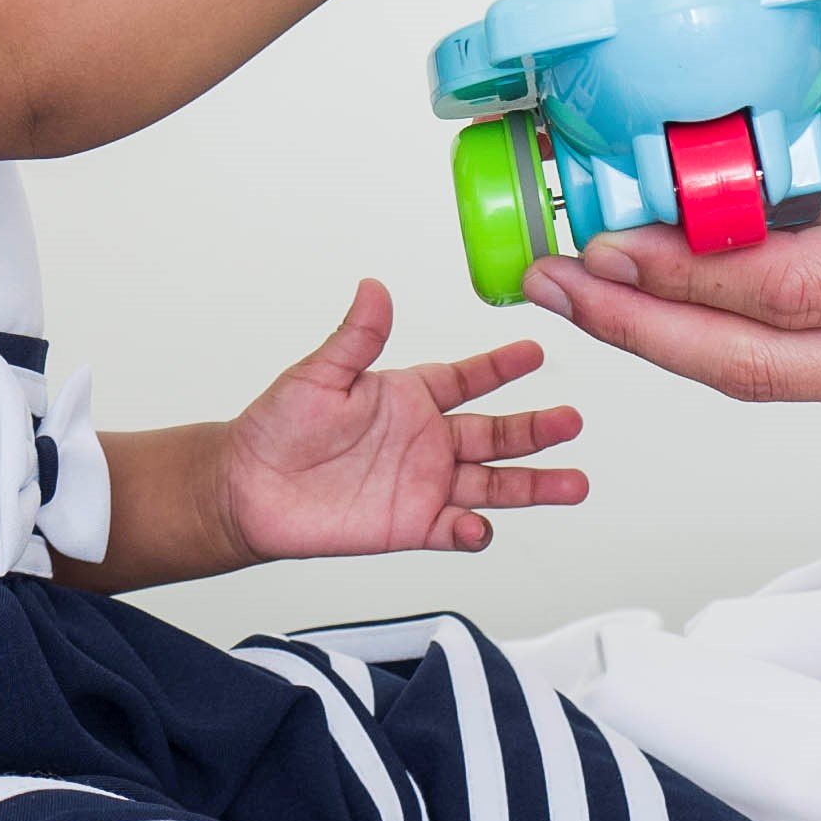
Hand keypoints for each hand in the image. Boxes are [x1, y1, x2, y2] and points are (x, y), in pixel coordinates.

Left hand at [217, 280, 589, 558]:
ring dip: (532, 484)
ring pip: (492, 484)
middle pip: (497, 434)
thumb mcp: (318, 374)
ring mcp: (424, 484)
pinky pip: (453, 529)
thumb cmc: (277, 428)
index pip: (469, 378)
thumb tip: (374, 289)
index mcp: (409, 396)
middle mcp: (427, 440)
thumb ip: (356, 338)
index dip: (502, 367)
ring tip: (572, 484)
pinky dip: (472, 530)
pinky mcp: (411, 524)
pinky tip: (482, 526)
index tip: (535, 353)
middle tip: (570, 422)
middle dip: (537, 430)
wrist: (247, 490)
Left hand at [517, 0, 820, 441]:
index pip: (788, 291)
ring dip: (711, 346)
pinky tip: (754, 303)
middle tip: (562, 288)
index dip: (676, 273)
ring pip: (808, 390)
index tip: (596, 243)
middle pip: (762, 371)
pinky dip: (794, 354)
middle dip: (645, 331)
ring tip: (630, 290)